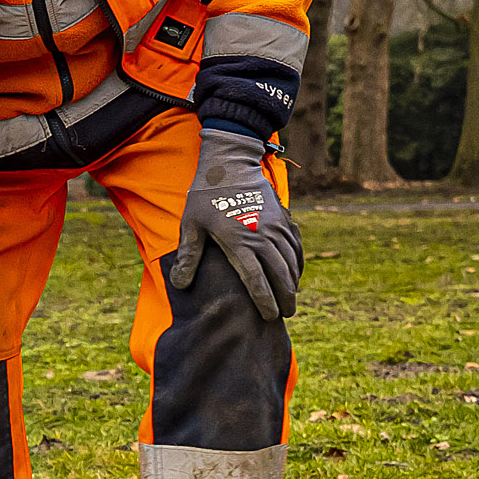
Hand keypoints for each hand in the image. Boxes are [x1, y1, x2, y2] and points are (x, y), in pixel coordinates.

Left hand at [166, 122, 299, 321]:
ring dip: (293, 281)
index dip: (264, 300)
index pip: (256, 279)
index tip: (269, 316)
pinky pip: (296, 245)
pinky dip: (298, 261)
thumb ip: (189, 255)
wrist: (230, 161)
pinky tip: (296, 273)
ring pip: (291, 260)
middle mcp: (262, 235)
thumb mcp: (191, 224)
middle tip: (285, 315)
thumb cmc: (206, 195)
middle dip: (285, 297)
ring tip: (291, 299)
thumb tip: (180, 285)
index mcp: (238, 241)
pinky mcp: (283, 217)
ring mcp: (276, 226)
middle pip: (280, 273)